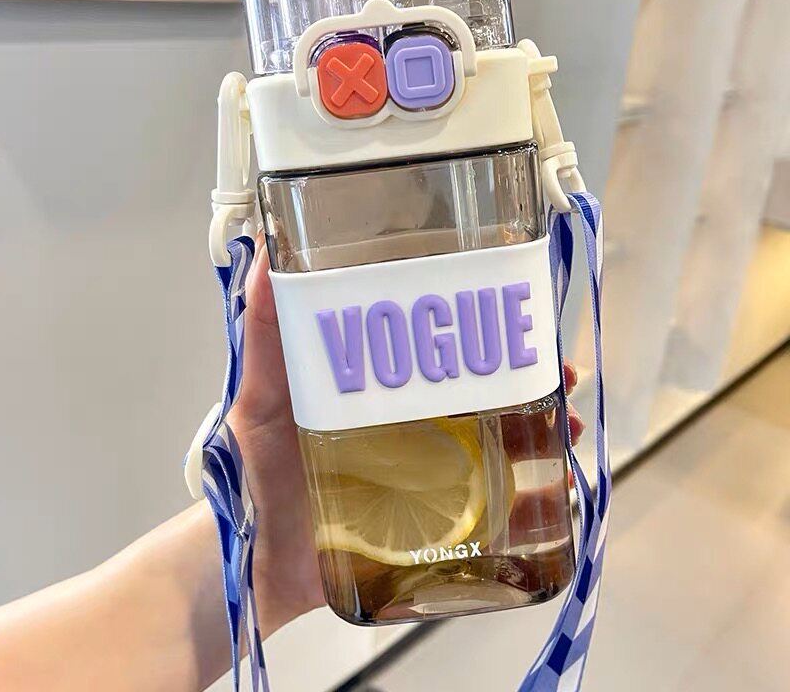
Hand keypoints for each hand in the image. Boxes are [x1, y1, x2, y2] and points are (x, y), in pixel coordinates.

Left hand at [228, 232, 585, 635]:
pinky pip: (500, 500)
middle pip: (483, 387)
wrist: (263, 569)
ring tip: (565, 417)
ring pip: (502, 436)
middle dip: (525, 372)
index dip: (479, 322)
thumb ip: (262, 334)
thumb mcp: (260, 398)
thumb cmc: (259, 478)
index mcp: (381, 387)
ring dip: (541, 423)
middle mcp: (412, 422)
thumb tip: (264, 257)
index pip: (439, 344)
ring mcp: (431, 472)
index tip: (510, 303)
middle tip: (557, 367)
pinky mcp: (441, 520)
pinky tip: (555, 480)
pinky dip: (534, 488)